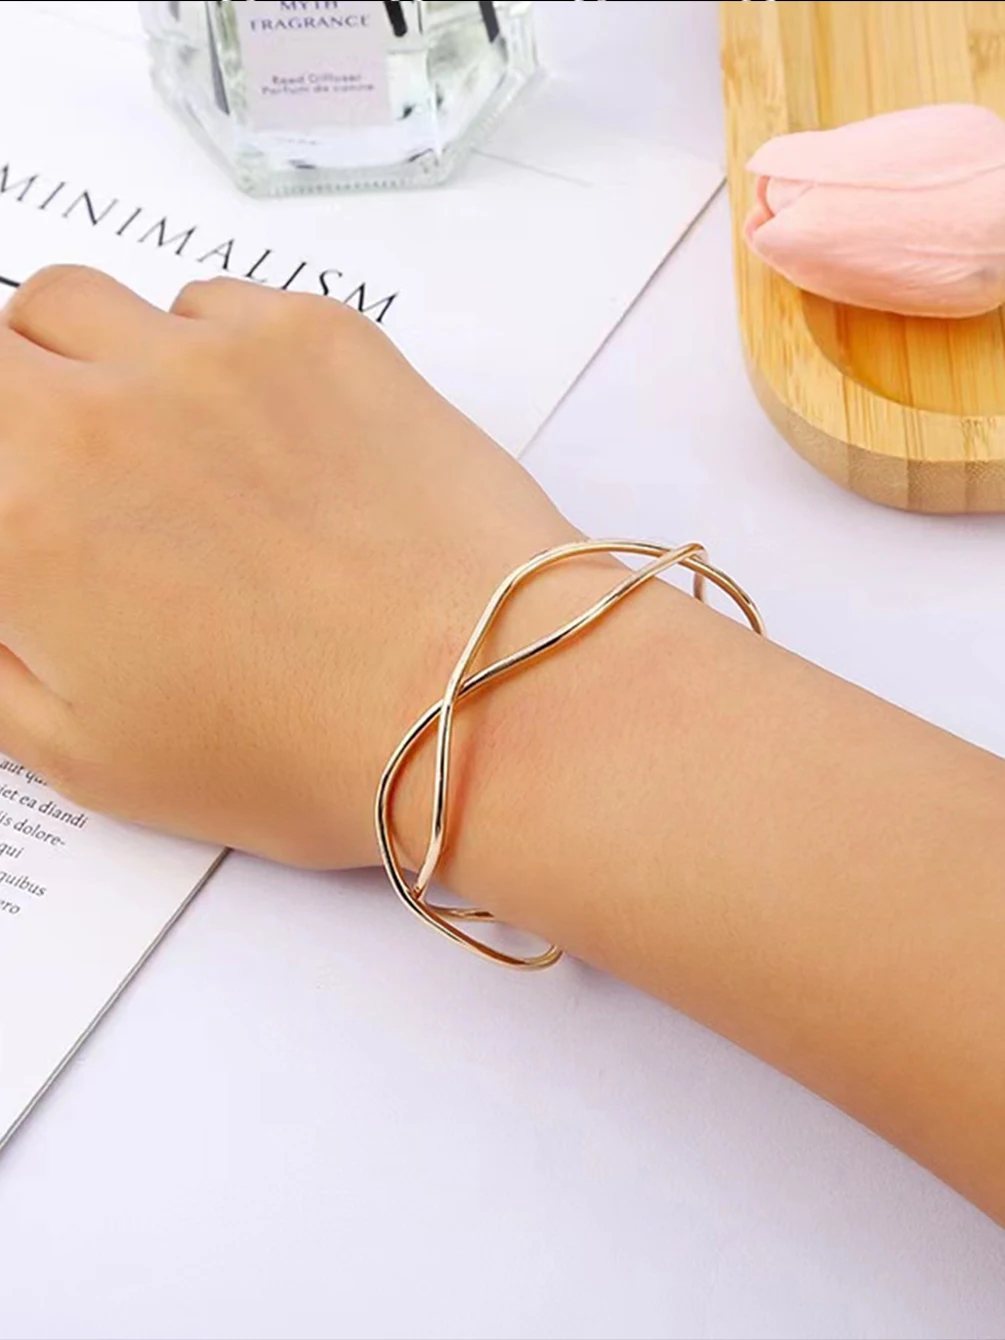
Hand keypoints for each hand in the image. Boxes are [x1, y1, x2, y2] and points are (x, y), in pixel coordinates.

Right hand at [0, 266, 578, 865]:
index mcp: (22, 511)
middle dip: (15, 402)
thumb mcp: (86, 751)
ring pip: (91, 305)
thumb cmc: (299, 750)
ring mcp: (216, 355)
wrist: (479, 701)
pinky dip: (206, 354)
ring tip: (162, 455)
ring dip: (94, 364)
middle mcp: (103, 406)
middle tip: (68, 476)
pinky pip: (214, 305)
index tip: (27, 502)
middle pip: (1, 340)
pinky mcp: (318, 335)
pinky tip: (260, 439)